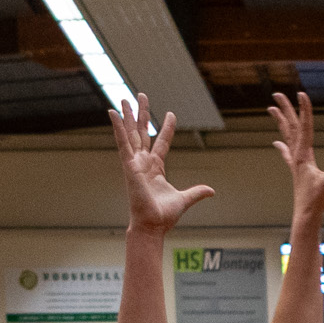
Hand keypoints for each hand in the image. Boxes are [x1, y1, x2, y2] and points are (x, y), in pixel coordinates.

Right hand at [110, 96, 212, 232]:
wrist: (152, 226)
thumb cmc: (164, 216)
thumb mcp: (184, 199)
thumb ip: (196, 192)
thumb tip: (211, 191)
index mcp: (156, 168)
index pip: (162, 142)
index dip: (167, 128)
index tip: (171, 113)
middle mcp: (143, 163)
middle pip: (142, 132)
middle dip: (142, 114)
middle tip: (141, 96)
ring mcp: (134, 163)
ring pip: (130, 133)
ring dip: (128, 115)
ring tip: (124, 97)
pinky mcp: (128, 165)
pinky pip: (121, 143)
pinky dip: (117, 127)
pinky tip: (112, 112)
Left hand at [269, 90, 323, 221]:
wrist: (305, 216)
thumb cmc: (316, 201)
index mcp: (304, 156)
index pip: (305, 127)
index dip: (304, 110)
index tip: (302, 93)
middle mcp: (297, 156)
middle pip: (290, 127)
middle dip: (285, 110)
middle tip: (277, 93)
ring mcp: (295, 163)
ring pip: (286, 136)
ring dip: (280, 122)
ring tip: (271, 108)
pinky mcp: (296, 170)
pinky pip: (287, 153)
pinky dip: (281, 145)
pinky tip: (275, 141)